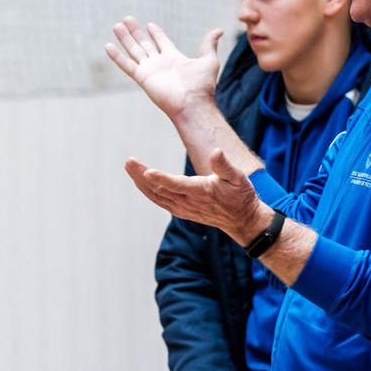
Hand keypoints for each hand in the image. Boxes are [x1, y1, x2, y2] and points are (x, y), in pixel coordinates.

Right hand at [105, 18, 223, 117]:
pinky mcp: (142, 77)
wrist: (193, 103)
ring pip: (133, 50)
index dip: (155, 33)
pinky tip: (108, 46)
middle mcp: (160, 63)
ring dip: (125, 38)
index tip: (149, 24)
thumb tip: (219, 30)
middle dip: (135, 31)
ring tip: (116, 26)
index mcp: (173, 58)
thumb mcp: (208, 60)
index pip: (161, 42)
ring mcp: (150, 70)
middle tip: (126, 19)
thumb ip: (209, 44)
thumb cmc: (202, 85)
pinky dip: (116, 56)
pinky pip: (126, 65)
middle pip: (144, 43)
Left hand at [126, 147, 266, 245]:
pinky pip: (159, 200)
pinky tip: (139, 179)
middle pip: (160, 189)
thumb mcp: (238, 177)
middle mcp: (189, 202)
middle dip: (142, 175)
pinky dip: (147, 190)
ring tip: (129, 166)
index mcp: (202, 192)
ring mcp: (182, 208)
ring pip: (156, 196)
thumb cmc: (240, 195)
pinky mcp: (180, 210)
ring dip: (140, 181)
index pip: (178, 185)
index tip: (147, 171)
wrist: (241, 219)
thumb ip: (224, 165)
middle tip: (129, 161)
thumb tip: (216, 151)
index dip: (162, 179)